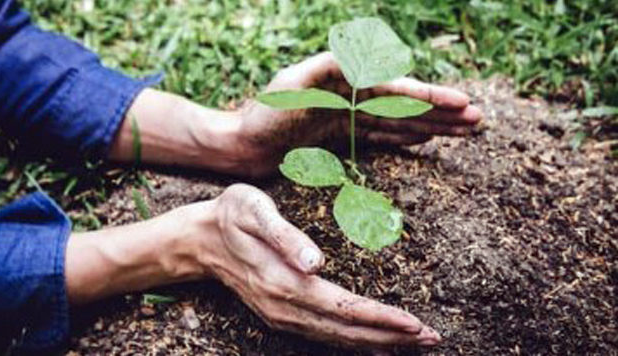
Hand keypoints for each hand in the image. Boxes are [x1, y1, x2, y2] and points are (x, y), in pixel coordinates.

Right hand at [197, 184, 440, 347]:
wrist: (199, 239)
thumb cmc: (231, 215)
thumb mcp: (254, 210)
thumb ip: (285, 236)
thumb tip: (316, 262)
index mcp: (284, 283)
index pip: (343, 307)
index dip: (380, 318)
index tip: (415, 324)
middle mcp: (285, 308)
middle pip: (346, 331)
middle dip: (391, 337)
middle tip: (433, 338)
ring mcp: (281, 316)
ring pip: (336, 338)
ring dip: (377, 343)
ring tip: (414, 344)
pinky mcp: (280, 315)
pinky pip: (323, 335)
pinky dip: (353, 342)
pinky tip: (373, 344)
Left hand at [232, 52, 482, 176]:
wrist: (241, 145)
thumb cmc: (262, 115)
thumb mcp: (289, 87)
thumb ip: (324, 69)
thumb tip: (362, 57)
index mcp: (346, 81)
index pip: (397, 90)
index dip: (430, 98)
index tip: (462, 104)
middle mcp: (352, 96)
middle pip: (406, 105)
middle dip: (442, 112)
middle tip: (479, 120)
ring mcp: (349, 116)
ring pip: (399, 121)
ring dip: (432, 126)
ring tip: (465, 130)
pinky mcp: (342, 136)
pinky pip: (382, 137)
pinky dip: (405, 138)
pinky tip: (426, 139)